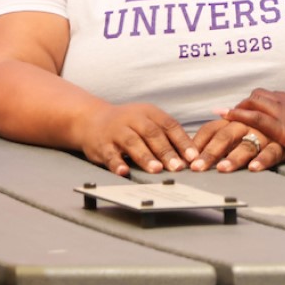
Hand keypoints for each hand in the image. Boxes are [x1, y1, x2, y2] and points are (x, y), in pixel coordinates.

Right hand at [75, 103, 197, 175]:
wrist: (92, 119)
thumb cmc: (128, 124)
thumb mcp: (148, 122)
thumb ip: (166, 136)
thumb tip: (190, 156)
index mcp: (149, 112)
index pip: (169, 126)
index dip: (182, 141)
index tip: (193, 157)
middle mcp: (133, 119)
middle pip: (152, 134)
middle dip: (166, 151)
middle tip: (177, 167)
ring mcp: (116, 131)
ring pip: (132, 143)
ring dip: (145, 157)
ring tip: (156, 170)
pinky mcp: (102, 144)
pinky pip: (110, 154)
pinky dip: (117, 163)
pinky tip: (124, 172)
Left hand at [190, 119, 284, 172]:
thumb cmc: (265, 125)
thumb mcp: (242, 124)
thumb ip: (222, 131)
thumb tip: (194, 145)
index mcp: (235, 120)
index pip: (210, 129)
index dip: (197, 143)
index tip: (186, 159)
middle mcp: (247, 123)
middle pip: (224, 136)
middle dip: (210, 152)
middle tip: (198, 167)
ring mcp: (264, 133)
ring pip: (246, 144)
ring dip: (233, 157)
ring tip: (222, 168)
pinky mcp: (281, 142)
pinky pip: (272, 152)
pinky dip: (263, 159)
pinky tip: (254, 168)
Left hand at [223, 90, 284, 164]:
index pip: (271, 97)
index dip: (256, 103)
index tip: (244, 109)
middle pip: (257, 98)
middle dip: (241, 107)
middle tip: (228, 118)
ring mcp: (284, 114)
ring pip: (251, 107)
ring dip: (234, 115)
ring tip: (220, 122)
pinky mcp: (282, 128)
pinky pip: (254, 121)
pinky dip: (238, 120)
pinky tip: (226, 122)